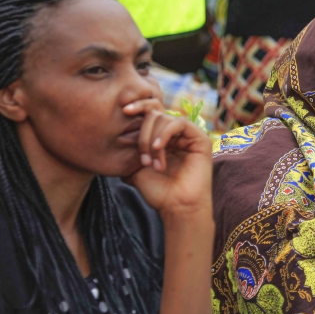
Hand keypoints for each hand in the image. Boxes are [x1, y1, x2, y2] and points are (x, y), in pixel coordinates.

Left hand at [122, 99, 212, 219]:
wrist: (177, 207)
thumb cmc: (158, 192)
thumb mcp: (135, 168)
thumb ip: (128, 149)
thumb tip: (114, 133)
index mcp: (163, 137)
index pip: (151, 112)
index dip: (138, 106)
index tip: (123, 110)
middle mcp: (176, 134)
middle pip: (154, 113)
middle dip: (141, 133)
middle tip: (140, 158)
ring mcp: (189, 135)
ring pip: (164, 118)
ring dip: (151, 140)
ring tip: (150, 163)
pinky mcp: (200, 138)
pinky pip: (178, 123)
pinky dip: (164, 134)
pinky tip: (157, 149)